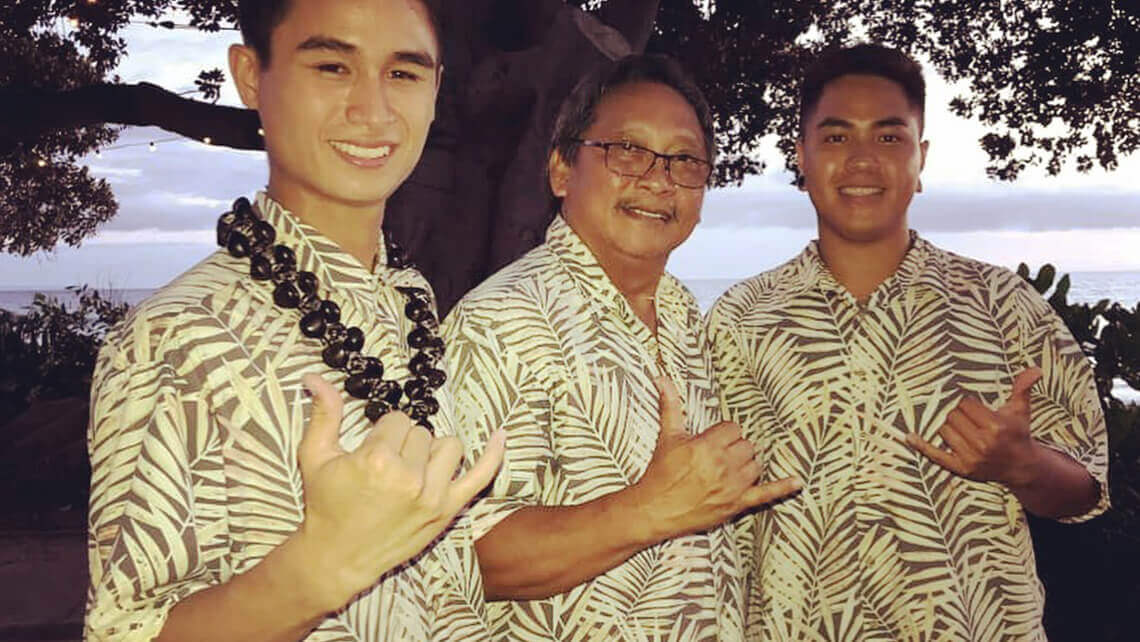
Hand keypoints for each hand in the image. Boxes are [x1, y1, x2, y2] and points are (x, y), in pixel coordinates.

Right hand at [295, 374, 504, 610]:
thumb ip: (324, 414)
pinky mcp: (447, 510)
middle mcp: (408, 477)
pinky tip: (501, 435)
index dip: (382, 432)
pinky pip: (481, 476)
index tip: (371, 449)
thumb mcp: (315, 457)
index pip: (397, 420)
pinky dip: (494, 455)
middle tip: (384, 465)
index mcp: (377, 460)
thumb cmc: (325, 505)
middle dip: (403, 442)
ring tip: (410, 467)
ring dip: (431, 451)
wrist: (336, 557)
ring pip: (448, 446)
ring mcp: (432, 496)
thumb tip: (316, 376)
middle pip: (421, 432)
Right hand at [630, 377, 800, 542]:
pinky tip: (798, 482)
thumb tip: (662, 377)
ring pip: (755, 465)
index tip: (712, 441)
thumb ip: (670, 406)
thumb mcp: (667, 437)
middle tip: (717, 456)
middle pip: (746, 446)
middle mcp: (723, 465)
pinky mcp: (737, 504)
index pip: (732, 429)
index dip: (723, 434)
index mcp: (707, 446)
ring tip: (729, 468)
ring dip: (746, 464)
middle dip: (734, 448)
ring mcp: (733, 486)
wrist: (655, 510)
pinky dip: (783, 487)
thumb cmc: (660, 473)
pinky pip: (766, 494)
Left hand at [907, 367, 1042, 485]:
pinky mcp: (961, 469)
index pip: (964, 404)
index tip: (978, 411)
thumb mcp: (1020, 410)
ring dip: (951, 427)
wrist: (1021, 466)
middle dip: (961, 416)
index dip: (970, 405)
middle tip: (974, 423)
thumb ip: (1022, 387)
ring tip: (967, 432)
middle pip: (952, 416)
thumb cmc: (1018, 433)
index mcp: (996, 426)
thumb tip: (1035, 369)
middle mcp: (983, 443)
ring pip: (943, 429)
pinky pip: (935, 455)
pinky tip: (909, 437)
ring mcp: (971, 458)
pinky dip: (921, 446)